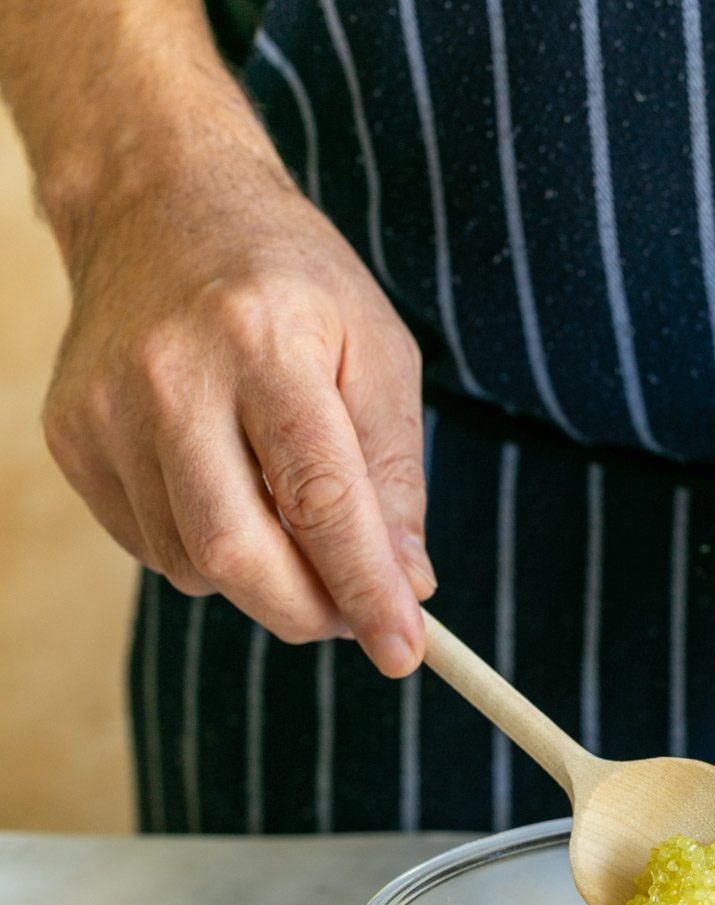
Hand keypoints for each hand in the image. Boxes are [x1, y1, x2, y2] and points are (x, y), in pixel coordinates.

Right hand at [42, 147, 432, 675]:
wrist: (157, 204)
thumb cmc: (290, 282)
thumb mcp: (376, 350)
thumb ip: (395, 472)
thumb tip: (407, 583)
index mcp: (263, 341)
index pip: (321, 500)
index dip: (365, 589)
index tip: (405, 652)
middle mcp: (170, 376)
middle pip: (239, 553)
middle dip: (309, 610)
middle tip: (353, 615)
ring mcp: (105, 410)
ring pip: (196, 565)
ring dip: (262, 574)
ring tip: (285, 506)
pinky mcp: (71, 438)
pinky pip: (154, 547)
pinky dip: (207, 550)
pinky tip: (225, 485)